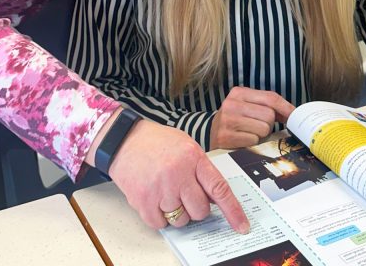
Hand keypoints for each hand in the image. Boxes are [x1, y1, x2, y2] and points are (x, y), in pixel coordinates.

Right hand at [105, 118, 249, 232]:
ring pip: (181, 220)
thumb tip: (214, 198)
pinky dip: (159, 216)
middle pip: (200, 211)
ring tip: (165, 191)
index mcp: (193, 158)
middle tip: (183, 193)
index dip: (233, 211)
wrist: (123, 139)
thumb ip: (201, 170)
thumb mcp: (186, 146)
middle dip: (195, 207)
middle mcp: (179, 173)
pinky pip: (160, 224)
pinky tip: (153, 198)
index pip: (219, 189)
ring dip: (176, 212)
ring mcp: (160, 188)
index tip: (242, 226)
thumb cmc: (156, 142)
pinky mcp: (143, 201)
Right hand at [210, 86, 294, 149]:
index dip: (285, 108)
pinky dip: (251, 143)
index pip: (270, 98)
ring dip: (260, 134)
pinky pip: (253, 140)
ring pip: (263, 129)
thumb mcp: (249, 106)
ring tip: (248, 132)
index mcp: (239, 92)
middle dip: (268, 124)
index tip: (294, 116)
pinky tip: (242, 139)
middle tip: (256, 126)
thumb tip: (293, 113)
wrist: (211, 133)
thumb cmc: (236, 120)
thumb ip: (269, 106)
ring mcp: (227, 120)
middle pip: (269, 115)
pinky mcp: (225, 136)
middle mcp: (231, 103)